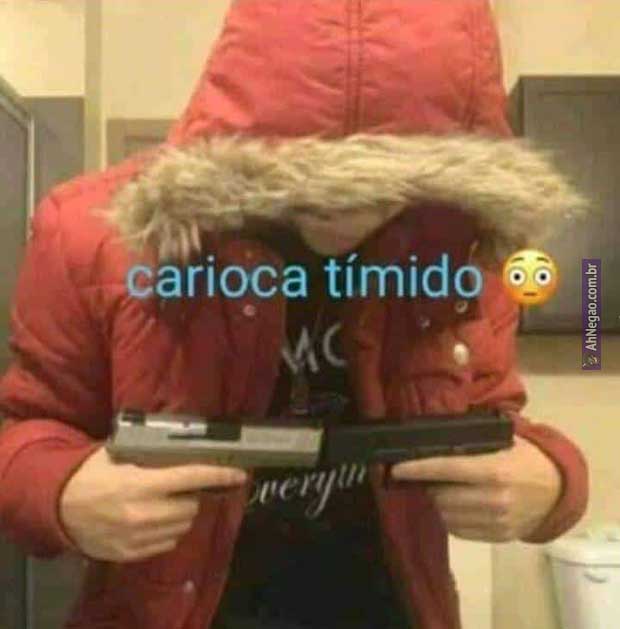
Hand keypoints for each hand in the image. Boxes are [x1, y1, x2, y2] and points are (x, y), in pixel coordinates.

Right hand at [60, 446, 246, 561]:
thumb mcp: (119, 453)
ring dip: (181, 513)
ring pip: (183, 525)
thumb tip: (188, 446)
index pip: (192, 477)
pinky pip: (168, 543)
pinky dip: (168, 531)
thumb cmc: (92, 473)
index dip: (219, 474)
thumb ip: (152, 454)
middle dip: (191, 494)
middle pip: (191, 505)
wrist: (58, 507)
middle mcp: (144, 512)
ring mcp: (138, 537)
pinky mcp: (132, 553)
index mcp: (142, 483)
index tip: (239, 473)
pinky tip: (152, 519)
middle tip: (178, 486)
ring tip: (163, 503)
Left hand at [391, 436, 561, 541]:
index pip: (445, 469)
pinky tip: (460, 506)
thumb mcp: (503, 441)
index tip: (395, 469)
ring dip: (440, 503)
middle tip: (432, 477)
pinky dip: (452, 518)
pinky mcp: (498, 537)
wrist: (557, 489)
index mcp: (493, 470)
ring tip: (448, 490)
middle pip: (441, 495)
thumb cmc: (524, 458)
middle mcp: (493, 499)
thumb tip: (431, 440)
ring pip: (446, 516)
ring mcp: (496, 522)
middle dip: (430, 485)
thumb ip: (471, 442)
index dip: (418, 469)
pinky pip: (459, 531)